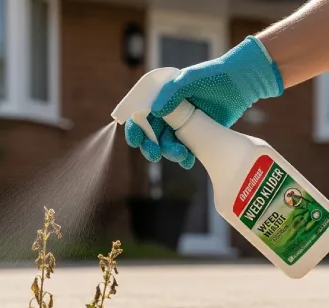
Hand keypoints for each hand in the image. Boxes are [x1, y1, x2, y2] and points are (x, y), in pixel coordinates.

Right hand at [125, 35, 283, 168]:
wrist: (242, 81)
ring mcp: (182, 123)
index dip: (134, 128)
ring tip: (182, 156)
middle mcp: (167, 112)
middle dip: (150, 146)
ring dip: (169, 152)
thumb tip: (155, 111)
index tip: (135, 141)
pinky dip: (184, 157)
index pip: (140, 115)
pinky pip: (185, 148)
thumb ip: (172, 92)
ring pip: (167, 143)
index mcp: (160, 97)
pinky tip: (188, 161)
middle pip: (150, 134)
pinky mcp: (196, 133)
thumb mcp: (190, 79)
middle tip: (154, 155)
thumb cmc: (214, 75)